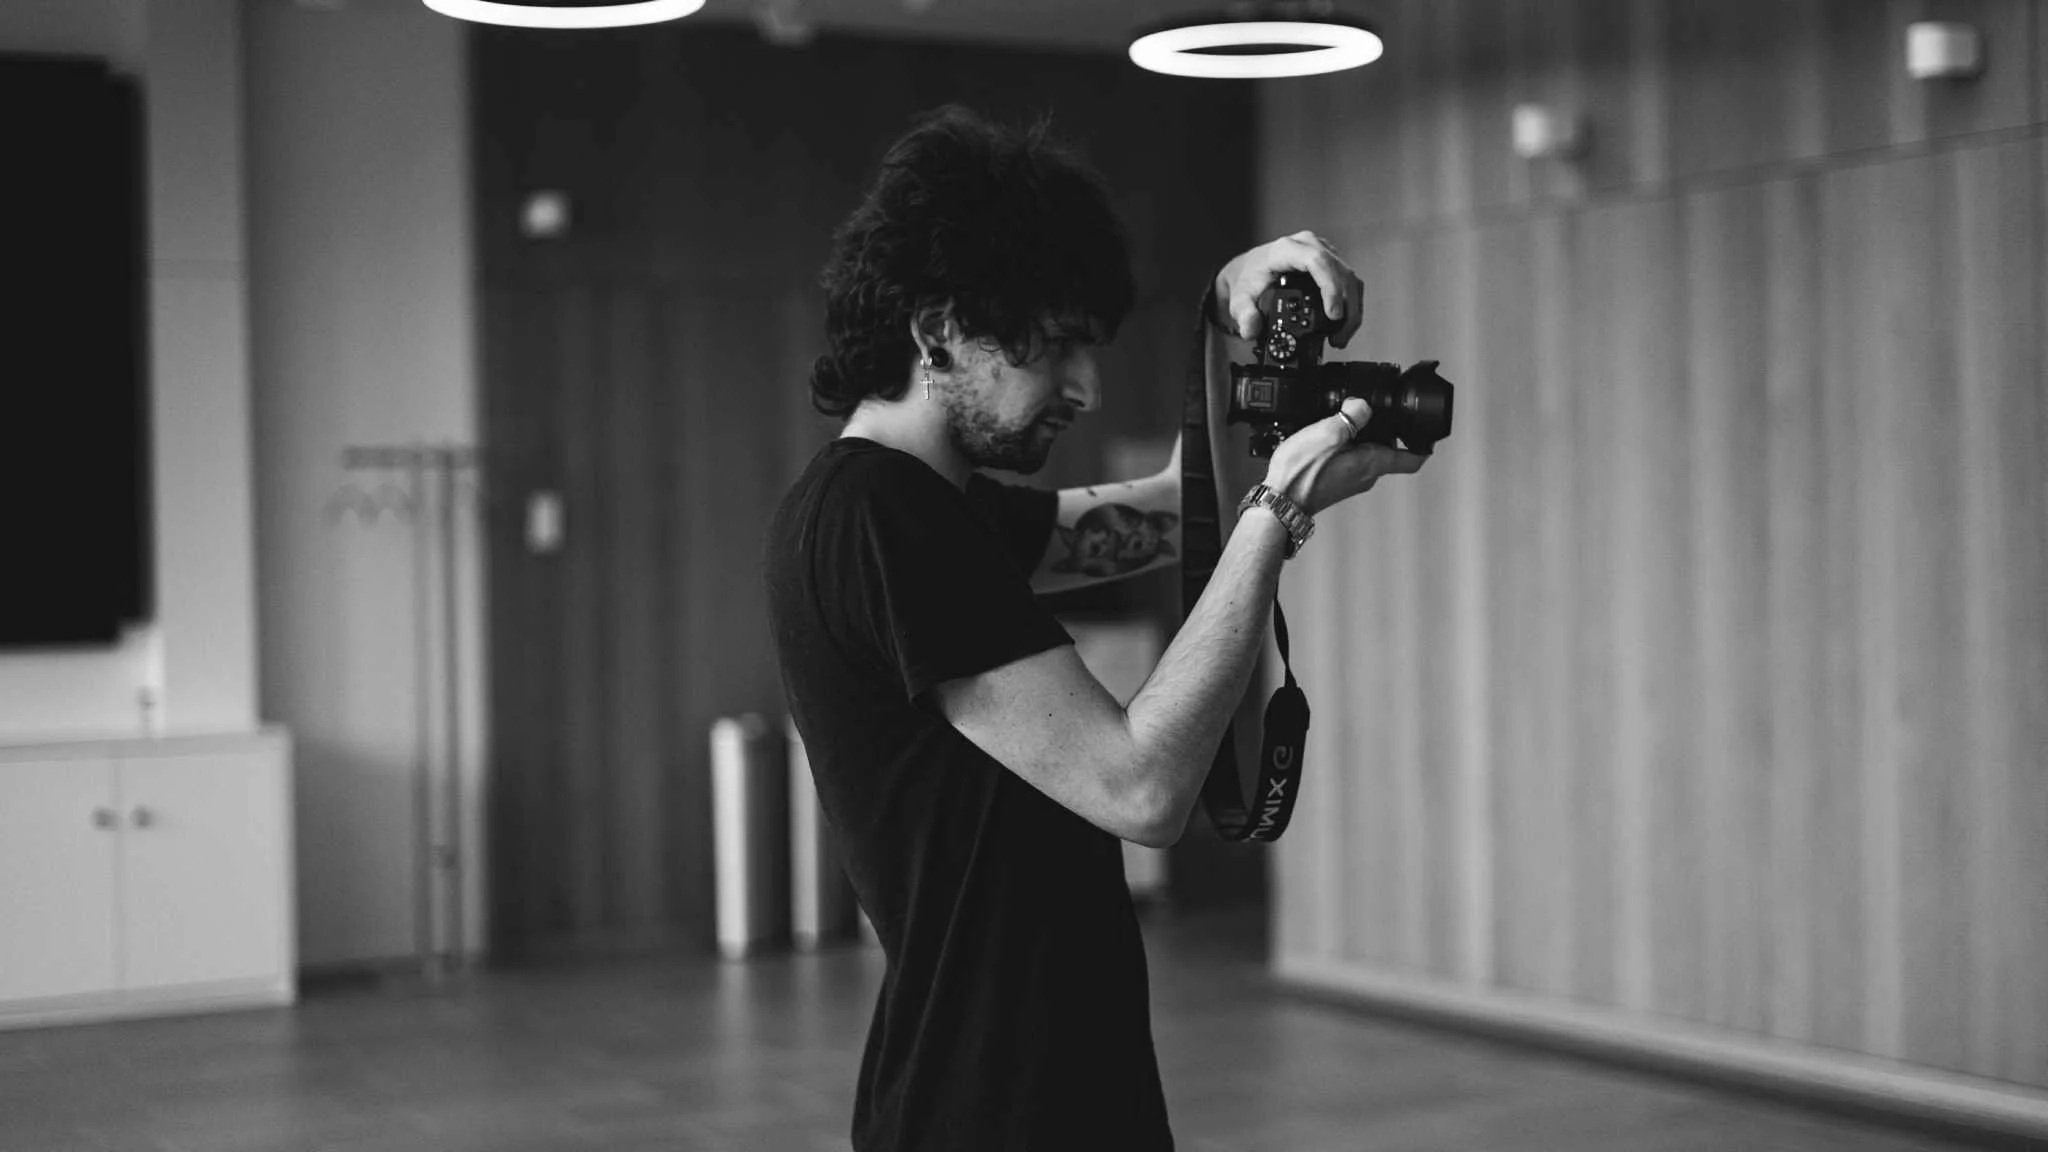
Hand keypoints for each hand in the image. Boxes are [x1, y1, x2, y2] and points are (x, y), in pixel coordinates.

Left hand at [1211, 231, 1364, 348]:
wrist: (1250, 268)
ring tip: (1341, 336)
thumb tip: (1251, 328)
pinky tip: (1343, 324)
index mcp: (1286, 250)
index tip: (1334, 314)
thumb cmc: (1248, 278)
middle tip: (1339, 337)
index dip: (1330, 287)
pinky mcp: (1330, 260)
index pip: (1317, 261)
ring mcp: (1322, 250)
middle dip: (1346, 308)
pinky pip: (1348, 280)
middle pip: (1340, 272)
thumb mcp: (1239, 298)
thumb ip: (1243, 314)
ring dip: (1352, 309)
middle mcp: (1308, 245)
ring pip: (1349, 277)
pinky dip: (1350, 303)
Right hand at [1262, 397, 1427, 515]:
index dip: (1424, 444)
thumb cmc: (1301, 474)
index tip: (1425, 432)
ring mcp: (1349, 481)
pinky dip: (1342, 447)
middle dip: (1382, 430)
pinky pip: (1347, 460)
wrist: (1279, 502)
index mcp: (1373, 463)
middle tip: (1369, 412)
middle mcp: (1366, 476)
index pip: (1413, 459)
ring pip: (1366, 455)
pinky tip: (1323, 440)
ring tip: (1339, 422)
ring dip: (1359, 438)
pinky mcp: (1334, 483)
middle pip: (1387, 451)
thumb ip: (1352, 415)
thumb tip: (1363, 405)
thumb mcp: (1329, 433)